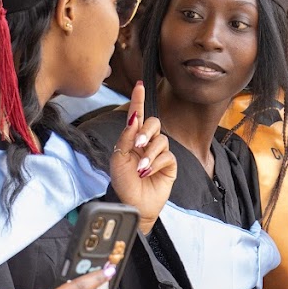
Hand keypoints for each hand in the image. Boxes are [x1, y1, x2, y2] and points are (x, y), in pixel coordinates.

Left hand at [108, 82, 176, 233]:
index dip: (138, 99)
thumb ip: (126, 136)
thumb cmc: (123, 182)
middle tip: (138, 143)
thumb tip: (133, 117)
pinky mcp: (169, 164)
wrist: (133, 203)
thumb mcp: (118, 158)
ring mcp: (159, 153)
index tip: (140, 85)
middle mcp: (146, 143)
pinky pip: (167, 155)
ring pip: (161, 139)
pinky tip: (148, 172)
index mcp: (132, 139)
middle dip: (146, 131)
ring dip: (149, 153)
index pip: (137, 115)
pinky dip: (156, 163)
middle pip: (153, 122)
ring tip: (141, 168)